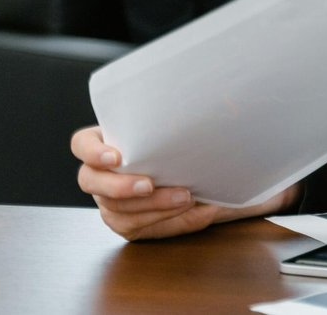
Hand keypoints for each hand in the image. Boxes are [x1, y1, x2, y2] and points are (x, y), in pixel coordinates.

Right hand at [71, 126, 297, 240]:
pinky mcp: (134, 223)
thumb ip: (223, 115)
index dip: (94, 150)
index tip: (118, 154)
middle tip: (151, 184)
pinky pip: (136, 230)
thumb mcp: (214, 128)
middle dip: (121, 187)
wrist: (227, 174)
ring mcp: (117, 201)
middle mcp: (108, 173)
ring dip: (151, 208)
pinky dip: (165, 223)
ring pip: (114, 212)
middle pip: (92, 183)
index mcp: (115, 140)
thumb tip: (244, 96)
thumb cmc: (208, 147)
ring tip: (185, 198)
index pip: (83, 144)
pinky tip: (192, 214)